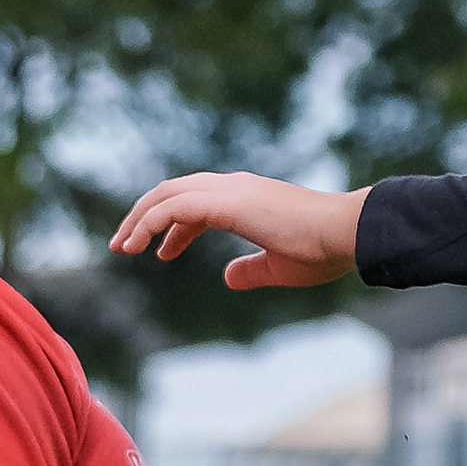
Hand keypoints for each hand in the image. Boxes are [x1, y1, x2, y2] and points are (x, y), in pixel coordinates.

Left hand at [109, 172, 366, 289]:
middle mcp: (235, 187)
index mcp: (246, 198)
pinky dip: (151, 222)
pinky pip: (176, 207)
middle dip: (144, 216)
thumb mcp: (277, 267)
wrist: (345, 233)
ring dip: (139, 218)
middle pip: (174, 191)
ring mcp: (231, 190)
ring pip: (168, 195)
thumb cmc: (322, 250)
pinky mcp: (228, 202)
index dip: (172, 227)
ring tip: (121, 246)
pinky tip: (137, 244)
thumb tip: (227, 278)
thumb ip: (250, 270)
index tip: (158, 252)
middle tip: (123, 245)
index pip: (195, 203)